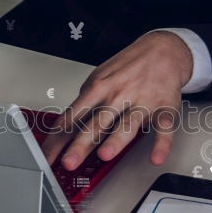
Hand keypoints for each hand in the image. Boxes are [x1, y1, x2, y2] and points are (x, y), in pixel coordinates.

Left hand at [41, 31, 192, 169]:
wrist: (163, 50)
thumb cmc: (129, 66)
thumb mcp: (99, 77)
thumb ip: (86, 102)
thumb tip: (67, 125)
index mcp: (97, 89)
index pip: (72, 118)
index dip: (57, 140)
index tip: (47, 158)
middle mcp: (117, 96)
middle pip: (96, 124)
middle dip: (81, 144)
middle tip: (69, 162)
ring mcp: (141, 103)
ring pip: (127, 125)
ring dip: (116, 141)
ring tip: (105, 156)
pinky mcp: (164, 109)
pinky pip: (163, 128)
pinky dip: (161, 144)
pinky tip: (156, 158)